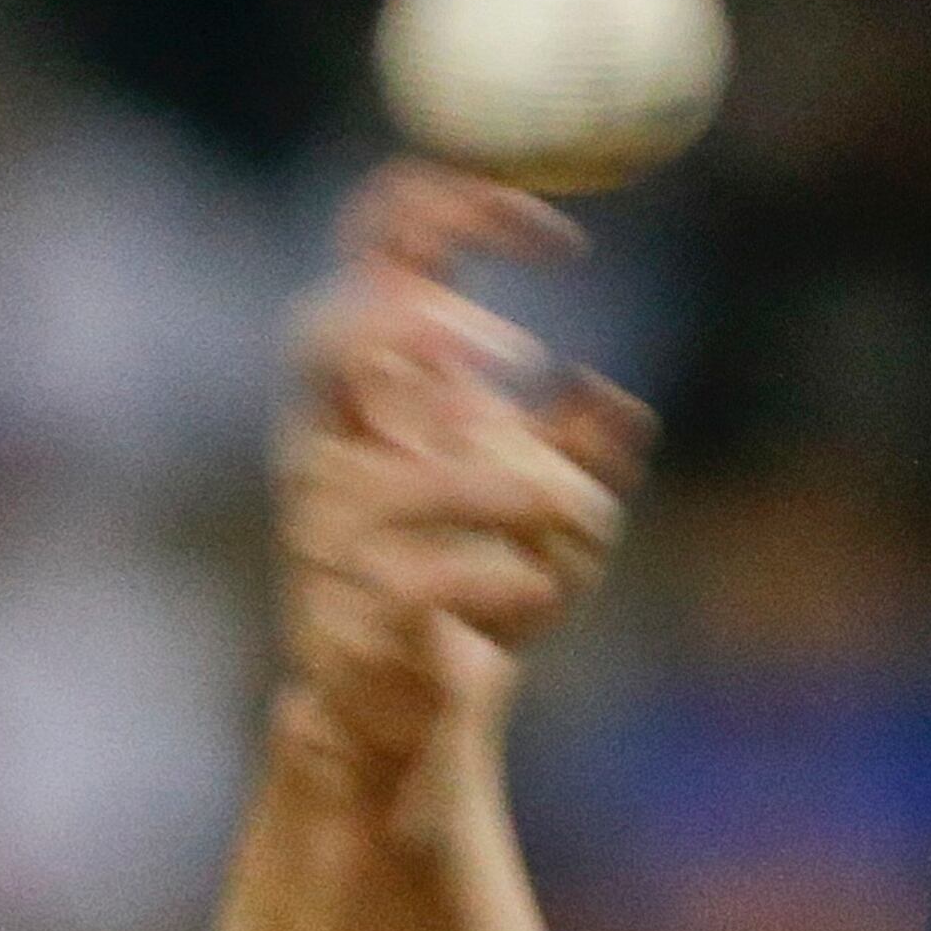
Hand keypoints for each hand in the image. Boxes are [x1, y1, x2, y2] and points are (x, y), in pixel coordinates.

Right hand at [273, 163, 653, 776]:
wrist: (423, 718)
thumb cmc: (487, 598)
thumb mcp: (563, 516)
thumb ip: (588, 450)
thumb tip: (605, 395)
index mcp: (376, 396)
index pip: (383, 260)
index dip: (454, 212)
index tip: (565, 242)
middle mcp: (333, 446)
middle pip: (324, 334)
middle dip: (413, 325)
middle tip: (513, 355)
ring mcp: (330, 531)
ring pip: (390, 477)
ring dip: (490, 486)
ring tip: (558, 507)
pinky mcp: (353, 614)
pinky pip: (412, 582)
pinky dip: (489, 578)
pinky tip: (541, 586)